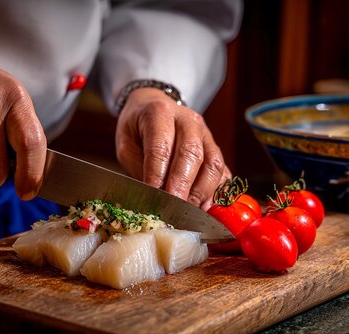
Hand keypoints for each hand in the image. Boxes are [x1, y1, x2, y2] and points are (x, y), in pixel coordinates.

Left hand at [115, 87, 230, 209]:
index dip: (158, 175)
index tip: (154, 197)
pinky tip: (204, 206)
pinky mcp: (215, 149)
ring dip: (203, 191)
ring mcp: (206, 134)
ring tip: (190, 210)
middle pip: (192, 154)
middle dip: (183, 185)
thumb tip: (153, 195)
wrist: (154, 106)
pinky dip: (216, 192)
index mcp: (160, 113)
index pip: (161, 148)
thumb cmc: (137, 129)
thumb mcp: (125, 144)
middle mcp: (188, 121)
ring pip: (213, 164)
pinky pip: (223, 172)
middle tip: (175, 208)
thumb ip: (138, 168)